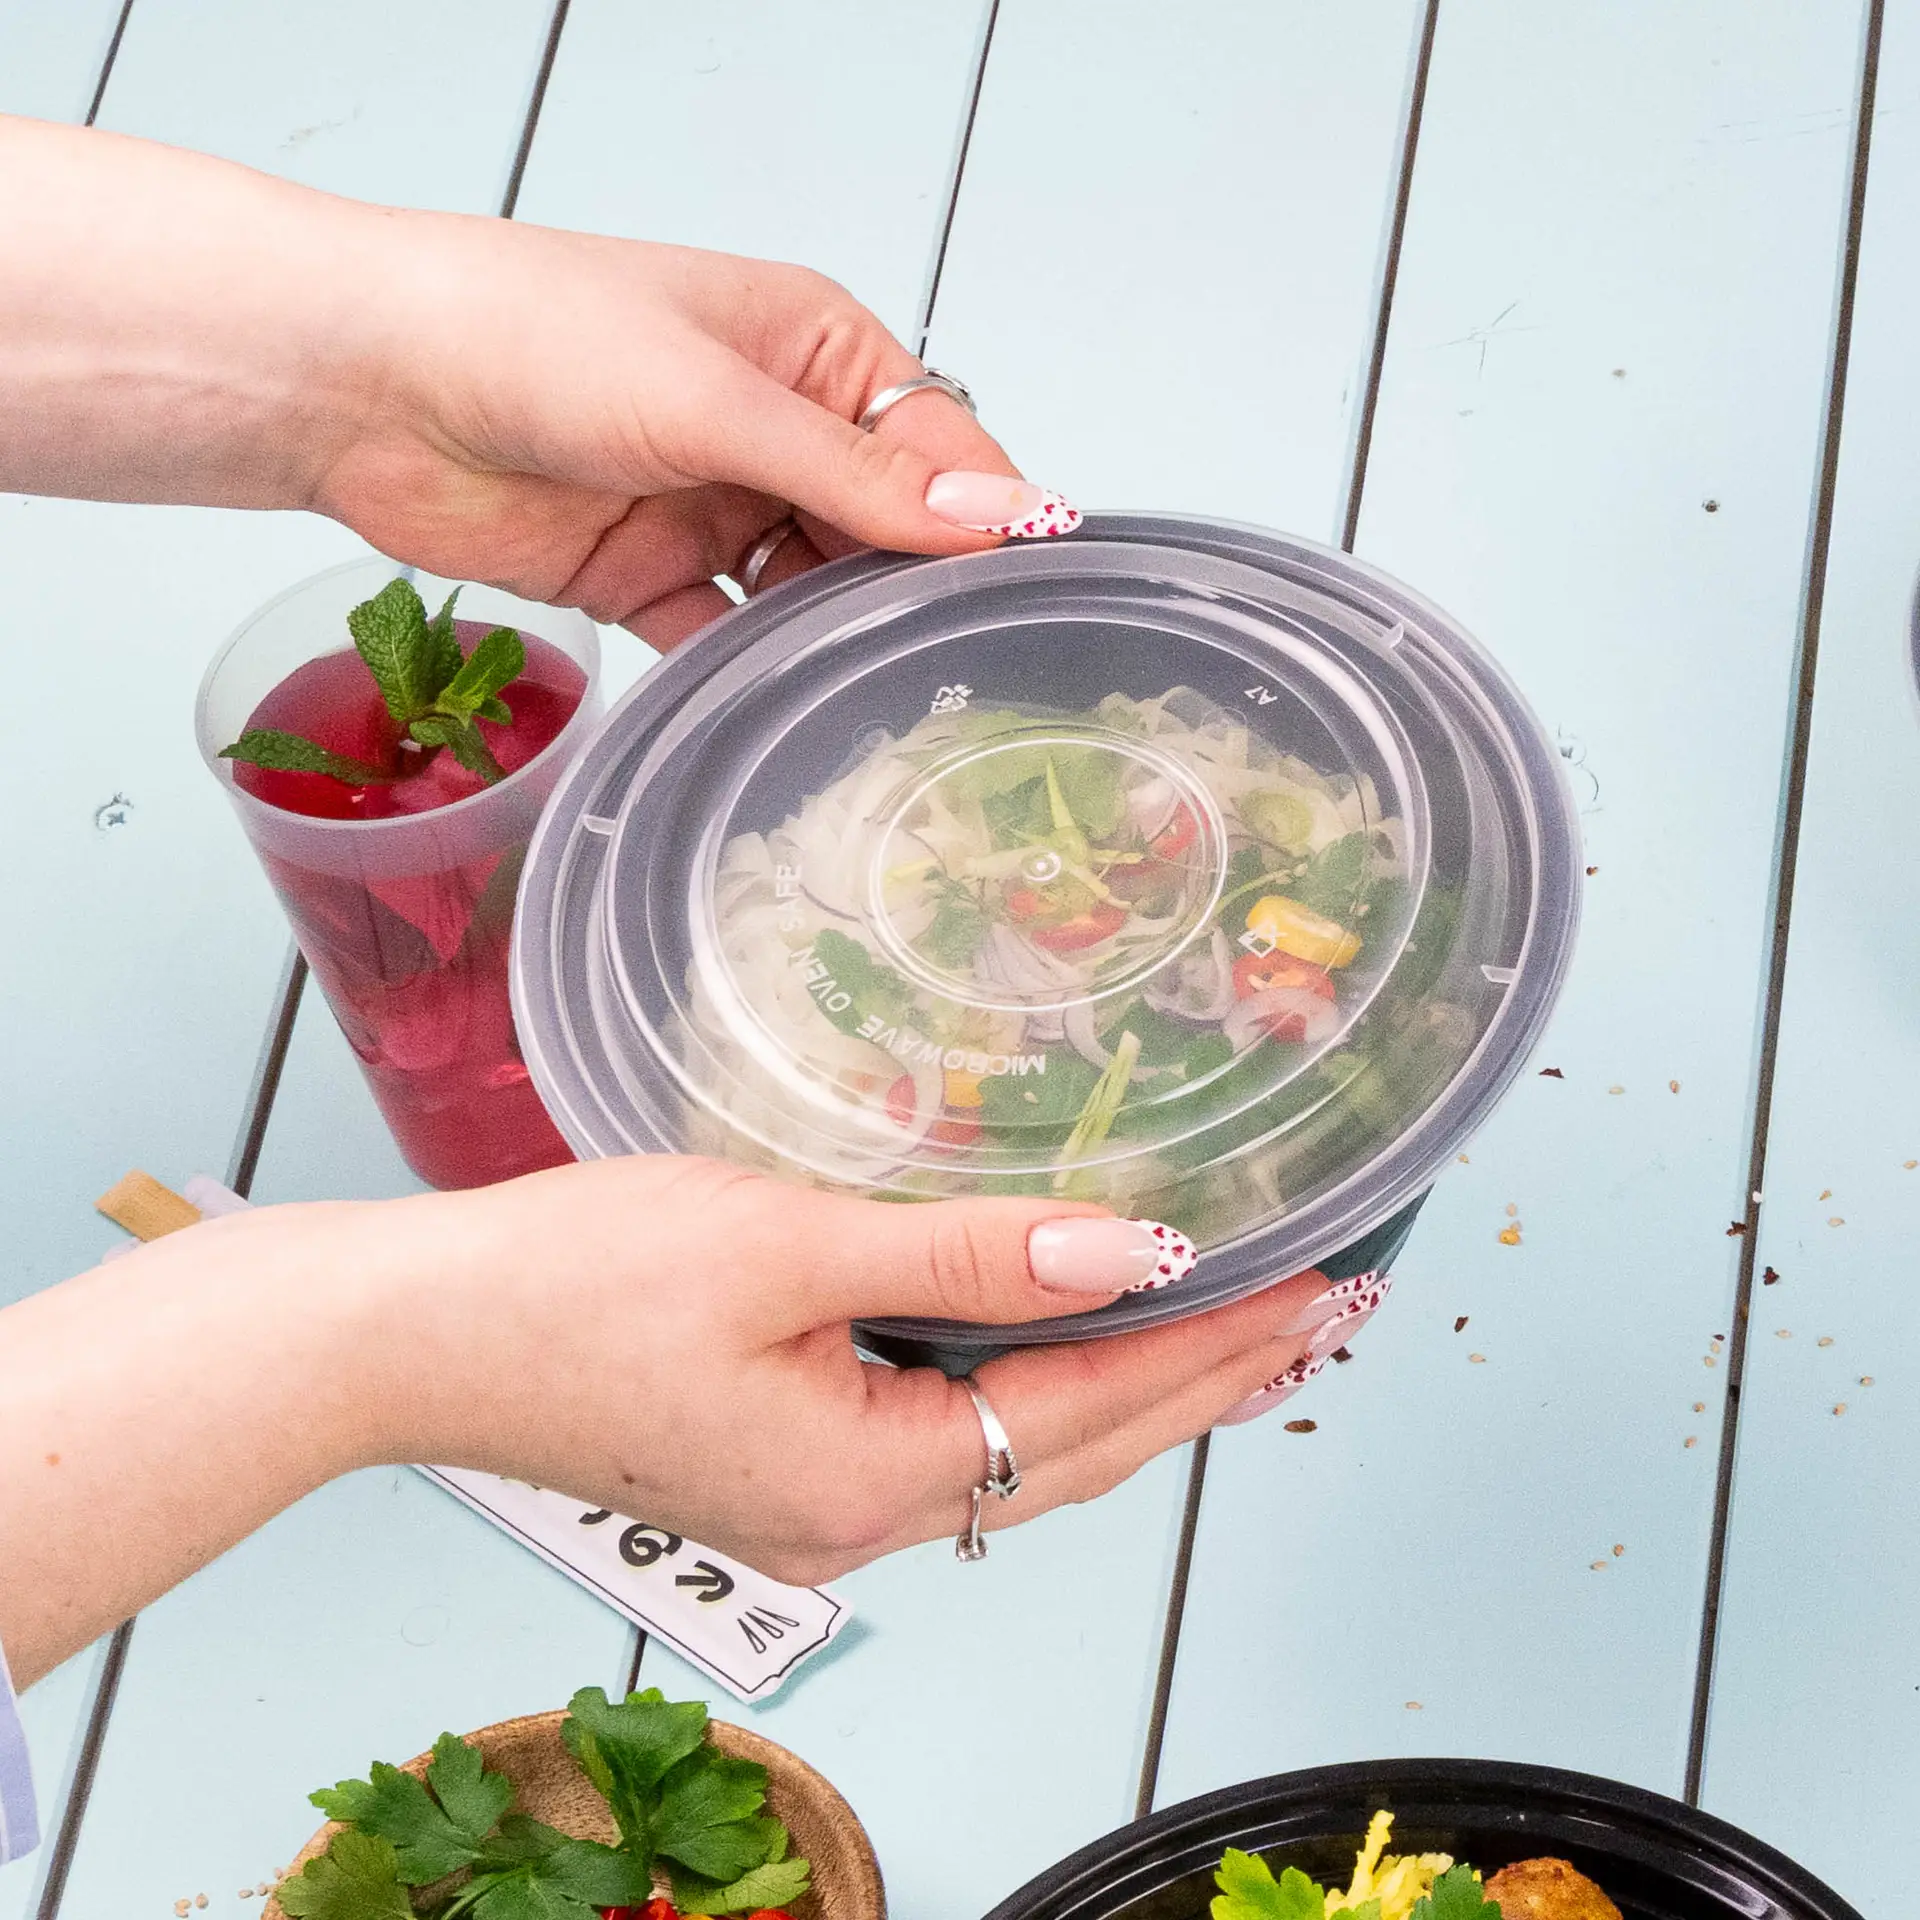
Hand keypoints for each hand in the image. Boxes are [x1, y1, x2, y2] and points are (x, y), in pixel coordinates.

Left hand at [317, 217, 1065, 647]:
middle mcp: (770, 429)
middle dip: (915, 589)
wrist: (364, 385)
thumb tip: (993, 515)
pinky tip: (790, 713)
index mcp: (809, 350)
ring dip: (839, 639)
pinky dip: (753, 674)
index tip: (1029, 593)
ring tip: (892, 704)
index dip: (982, 515)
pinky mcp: (647, 575)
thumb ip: (853, 475)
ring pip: (808, 589)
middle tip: (967, 671)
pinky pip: (726, 635)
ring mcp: (709, 505)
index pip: (932, 441)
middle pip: (878, 526)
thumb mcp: (715, 399)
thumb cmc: (532, 334)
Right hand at [354, 1157, 1352, 1586]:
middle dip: (1210, 1388)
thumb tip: (1132, 1251)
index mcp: (869, 1477)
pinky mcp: (787, 1460)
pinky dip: (1045, 1389)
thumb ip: (971, 1252)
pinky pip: (959, 1434)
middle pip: (1080, 1454)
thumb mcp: (788, 1242)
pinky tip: (1077, 1347)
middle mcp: (860, 1515)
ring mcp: (821, 1500)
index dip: (1215, 1344)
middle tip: (1323, 1326)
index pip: (1096, 1409)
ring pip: (1025, 1452)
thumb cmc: (575, 1281)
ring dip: (1138, 1392)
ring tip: (1240, 1343)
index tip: (1317, 1291)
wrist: (421, 1330)